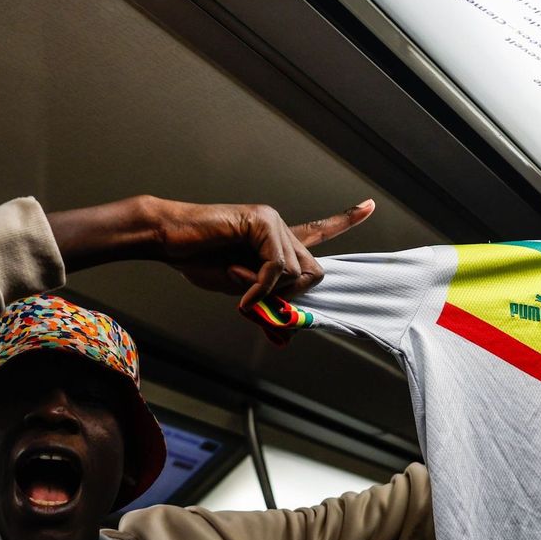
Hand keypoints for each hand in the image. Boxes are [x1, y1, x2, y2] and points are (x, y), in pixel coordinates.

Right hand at [46, 196, 373, 307]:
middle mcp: (279, 227)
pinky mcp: (261, 221)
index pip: (319, 231)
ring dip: (266, 291)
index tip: (371, 205)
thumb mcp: (241, 290)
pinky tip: (240, 292)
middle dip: (290, 294)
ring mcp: (271, 221)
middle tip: (254, 298)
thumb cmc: (199, 261)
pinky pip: (276, 267)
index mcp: (277, 240)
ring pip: (295, 272)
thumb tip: (285, 335)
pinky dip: (260, 288)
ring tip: (236, 284)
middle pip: (313, 271)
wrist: (169, 241)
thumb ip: (267, 302)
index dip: (345, 220)